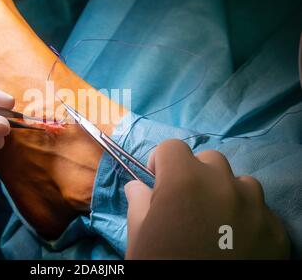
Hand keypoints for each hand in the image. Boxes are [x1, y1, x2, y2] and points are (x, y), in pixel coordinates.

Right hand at [124, 139, 289, 258]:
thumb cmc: (162, 267)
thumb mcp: (139, 239)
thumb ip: (138, 204)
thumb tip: (138, 187)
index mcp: (183, 182)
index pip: (172, 147)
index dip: (161, 163)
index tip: (158, 182)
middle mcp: (223, 185)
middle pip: (209, 160)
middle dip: (195, 175)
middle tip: (186, 204)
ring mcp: (255, 207)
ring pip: (240, 182)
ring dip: (226, 193)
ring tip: (217, 222)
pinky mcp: (277, 231)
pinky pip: (261, 210)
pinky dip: (249, 218)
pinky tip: (237, 243)